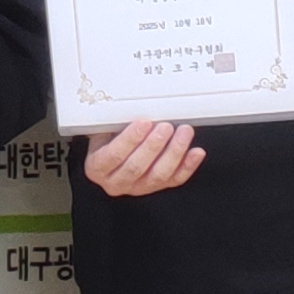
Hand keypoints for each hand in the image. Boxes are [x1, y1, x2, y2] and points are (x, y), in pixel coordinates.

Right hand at [81, 119, 203, 196]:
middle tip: (165, 126)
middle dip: (154, 145)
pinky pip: (175, 180)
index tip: (143, 123)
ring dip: (174, 153)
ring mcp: (137, 187)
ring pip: (158, 175)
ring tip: (183, 132)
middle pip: (136, 167)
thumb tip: (133, 105)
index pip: (114, 156)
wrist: (110, 151)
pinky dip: (188, 166)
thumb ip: (114, 122)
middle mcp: (116, 182)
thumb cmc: (107, 137)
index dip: (130, 139)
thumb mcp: (102, 128)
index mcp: (98, 167)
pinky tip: (195, 152)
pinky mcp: (156, 187)